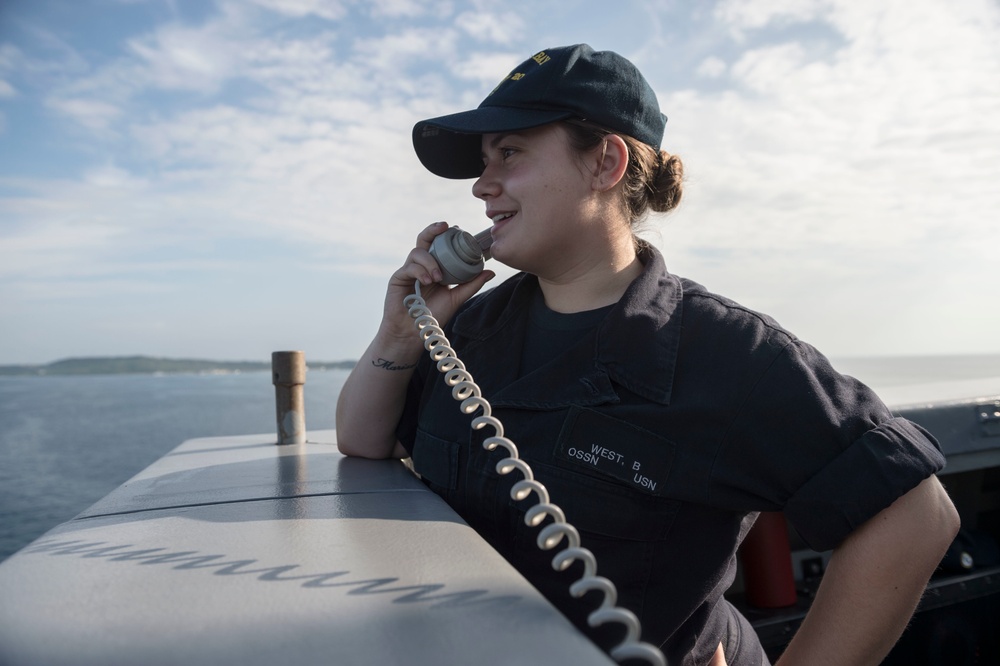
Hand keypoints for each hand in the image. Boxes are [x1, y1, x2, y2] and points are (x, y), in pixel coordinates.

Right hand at [379, 221, 494, 344]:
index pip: (439, 245)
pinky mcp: (398, 278)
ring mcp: (409, 270)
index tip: (459, 230)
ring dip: (430, 261)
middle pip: (425, 239)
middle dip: (434, 229)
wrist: (414, 333)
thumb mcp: (456, 298)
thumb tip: (490, 271)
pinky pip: (409, 267)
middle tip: (445, 226)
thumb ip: (471, 284)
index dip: (447, 235)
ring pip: (417, 252)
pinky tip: (428, 280)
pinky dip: (420, 271)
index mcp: (434, 266)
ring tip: (438, 277)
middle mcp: (421, 265)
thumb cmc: (433, 315)